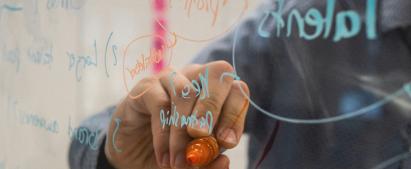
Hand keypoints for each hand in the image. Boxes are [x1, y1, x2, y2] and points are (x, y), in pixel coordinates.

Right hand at [105, 61, 249, 168]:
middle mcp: (197, 79)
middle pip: (218, 73)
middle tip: (202, 137)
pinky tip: (164, 156)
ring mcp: (171, 79)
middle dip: (213, 108)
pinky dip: (164, 134)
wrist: (134, 158)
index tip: (227, 143)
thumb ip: (210, 162)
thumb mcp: (195, 163)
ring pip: (186, 91)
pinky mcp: (146, 87)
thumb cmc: (172, 155)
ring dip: (183, 130)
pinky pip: (160, 103)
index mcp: (217, 94)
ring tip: (180, 160)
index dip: (236, 114)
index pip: (238, 91)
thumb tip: (224, 160)